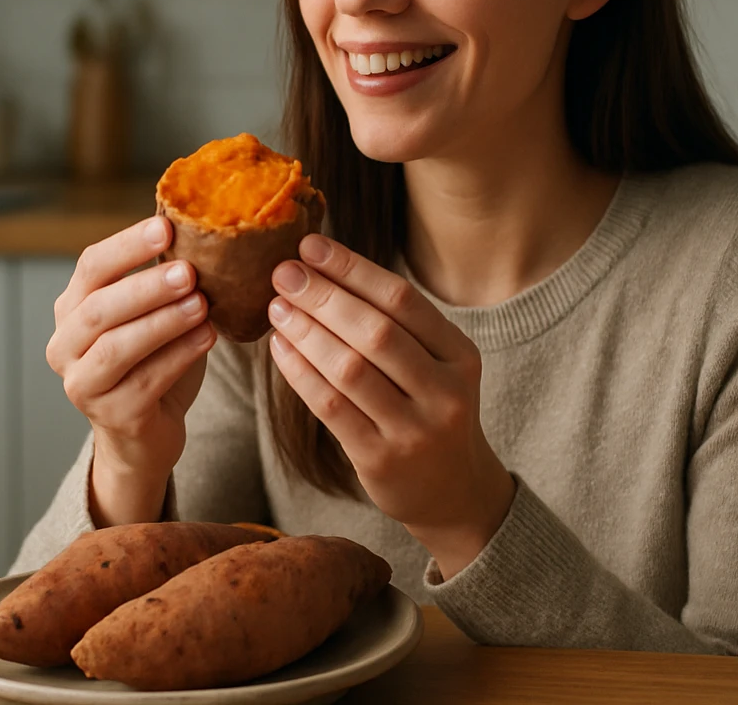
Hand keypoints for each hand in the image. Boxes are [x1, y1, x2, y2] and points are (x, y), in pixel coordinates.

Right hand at [47, 215, 216, 525]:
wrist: (146, 432)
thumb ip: (161, 276)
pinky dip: (180, 355)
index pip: (91, 266)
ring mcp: (83, 384)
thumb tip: (198, 224)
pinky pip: (146, 381)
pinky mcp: (112, 416)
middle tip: (189, 271)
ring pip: (117, 346)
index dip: (127, 245)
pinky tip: (207, 337)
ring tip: (202, 304)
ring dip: (163, 321)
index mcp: (72, 308)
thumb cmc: (153, 359)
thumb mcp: (150, 313)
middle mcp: (65, 345)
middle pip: (99, 308)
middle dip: (146, 286)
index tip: (166, 227)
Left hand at [266, 234, 515, 577]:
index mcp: (460, 355)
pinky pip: (331, 407)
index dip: (353, 269)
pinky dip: (300, 373)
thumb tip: (322, 266)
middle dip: (323, 297)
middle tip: (283, 273)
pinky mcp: (381, 460)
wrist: (453, 491)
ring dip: (306, 332)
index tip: (311, 246)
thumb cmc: (431, 410)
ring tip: (276, 308)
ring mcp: (415, 429)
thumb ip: (396, 324)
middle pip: (376, 331)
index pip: (403, 300)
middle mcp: (445, 391)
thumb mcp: (436, 364)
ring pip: (350, 369)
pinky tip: (280, 349)